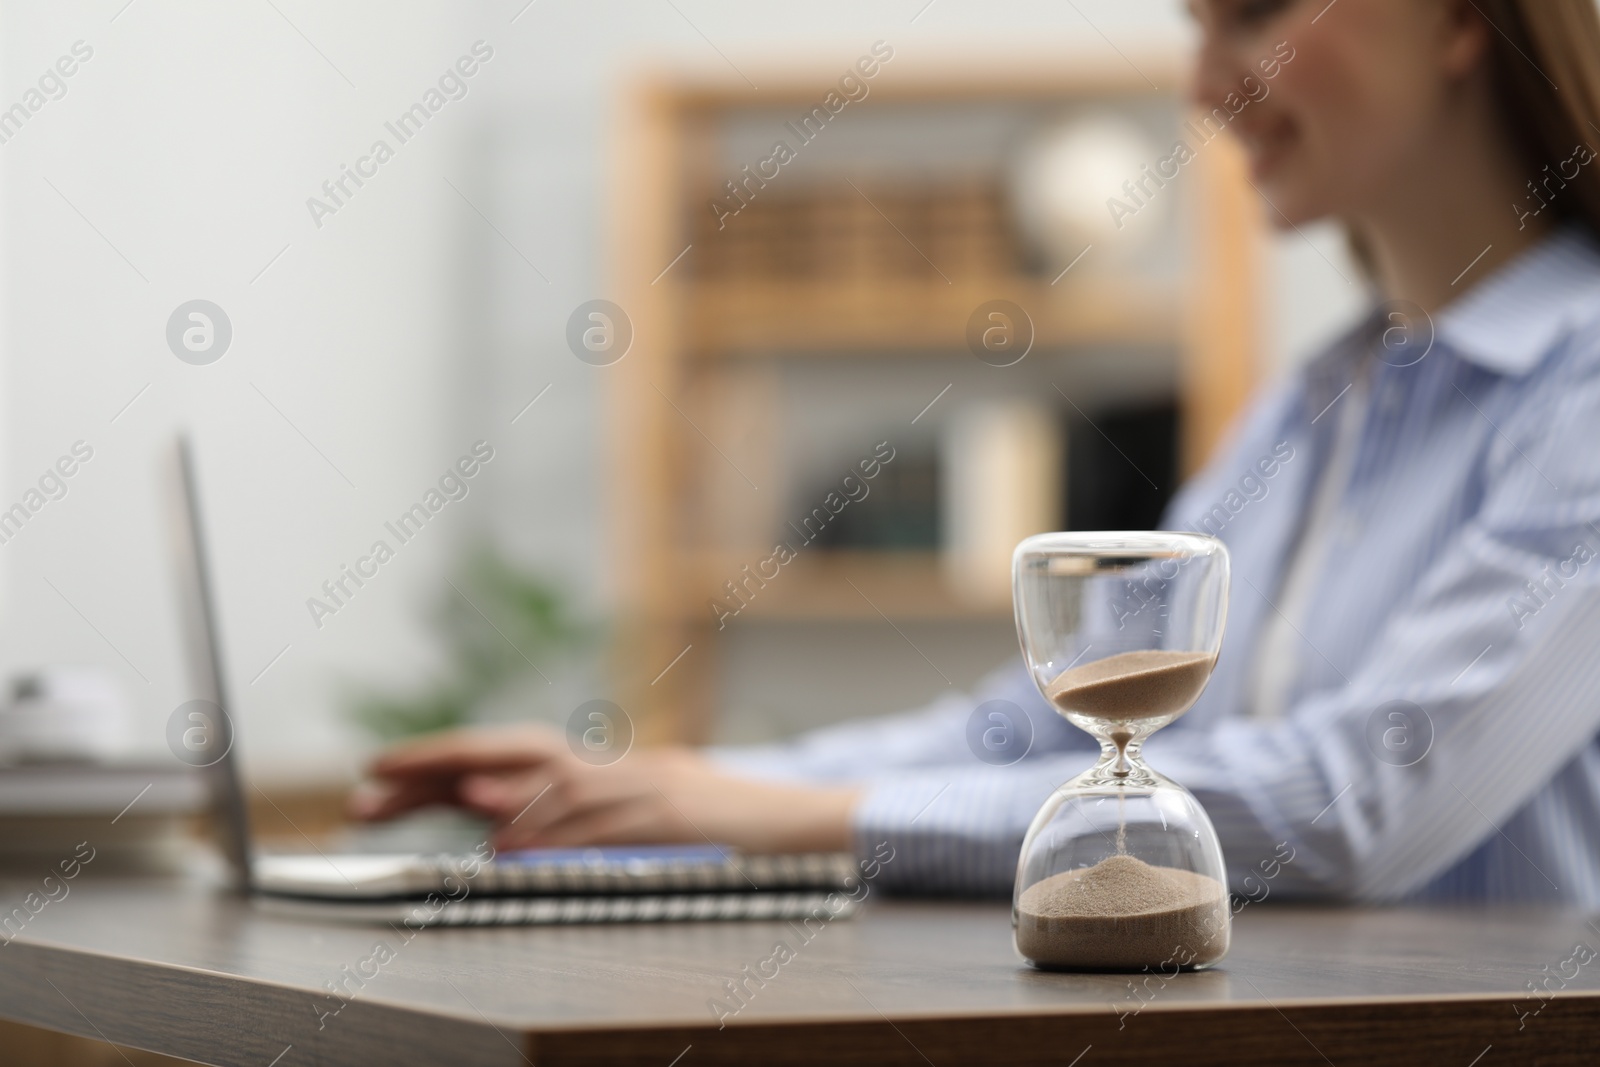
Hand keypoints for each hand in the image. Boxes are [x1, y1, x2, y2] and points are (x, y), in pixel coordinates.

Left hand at [349, 725, 859, 853]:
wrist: (787, 822)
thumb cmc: (705, 825)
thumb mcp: (629, 815)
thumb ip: (567, 821)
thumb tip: (498, 843)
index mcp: (589, 766)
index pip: (497, 754)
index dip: (434, 760)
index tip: (373, 773)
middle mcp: (604, 767)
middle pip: (509, 750)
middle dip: (441, 761)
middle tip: (374, 776)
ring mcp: (636, 789)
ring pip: (553, 785)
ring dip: (496, 792)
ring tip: (450, 793)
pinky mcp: (667, 816)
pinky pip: (598, 827)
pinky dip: (553, 833)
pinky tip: (515, 842)